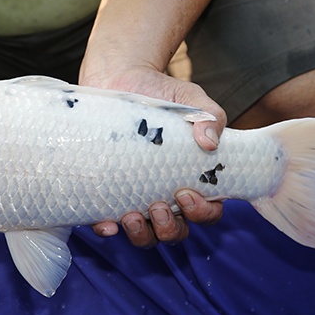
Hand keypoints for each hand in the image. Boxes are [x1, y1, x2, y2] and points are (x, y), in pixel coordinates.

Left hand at [81, 67, 225, 246]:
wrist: (120, 78)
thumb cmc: (162, 93)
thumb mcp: (191, 100)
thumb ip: (209, 116)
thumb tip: (210, 141)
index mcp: (189, 180)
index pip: (205, 211)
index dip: (202, 212)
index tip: (186, 193)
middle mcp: (163, 195)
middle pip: (174, 232)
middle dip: (169, 228)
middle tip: (158, 206)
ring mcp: (133, 196)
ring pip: (144, 235)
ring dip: (141, 234)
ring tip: (132, 216)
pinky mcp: (105, 192)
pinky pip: (106, 222)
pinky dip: (107, 229)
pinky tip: (107, 223)